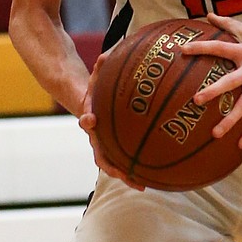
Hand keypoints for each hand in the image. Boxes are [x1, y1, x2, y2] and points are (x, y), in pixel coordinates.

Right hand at [77, 59, 137, 184]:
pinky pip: (127, 162)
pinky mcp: (118, 150)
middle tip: (122, 174)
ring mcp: (107, 146)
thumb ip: (102, 67)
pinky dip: (137, 171)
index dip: (88, 122)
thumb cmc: (98, 88)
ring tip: (141, 185)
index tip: (91, 119)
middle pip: (100, 155)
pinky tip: (155, 178)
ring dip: (125, 176)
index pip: (87, 121)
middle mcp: (97, 137)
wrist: (91, 102)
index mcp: (91, 118)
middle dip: (111, 165)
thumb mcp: (99, 76)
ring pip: (114, 166)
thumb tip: (105, 56)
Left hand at [182, 16, 241, 147]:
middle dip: (213, 91)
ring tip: (215, 134)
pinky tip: (240, 145)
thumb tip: (207, 14)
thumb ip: (227, 23)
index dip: (201, 48)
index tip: (183, 51)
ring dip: (230, 121)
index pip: (219, 48)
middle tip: (196, 100)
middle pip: (230, 82)